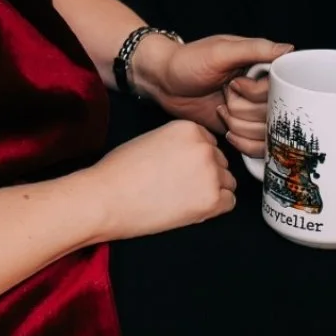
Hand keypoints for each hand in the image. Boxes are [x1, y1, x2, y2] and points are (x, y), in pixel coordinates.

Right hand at [84, 120, 237, 239]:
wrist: (106, 198)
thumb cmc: (121, 171)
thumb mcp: (154, 139)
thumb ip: (181, 143)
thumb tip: (197, 158)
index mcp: (190, 128)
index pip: (210, 144)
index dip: (194, 160)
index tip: (179, 170)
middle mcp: (205, 147)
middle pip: (220, 162)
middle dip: (205, 174)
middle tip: (178, 186)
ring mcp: (210, 173)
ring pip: (227, 182)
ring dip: (211, 190)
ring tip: (182, 197)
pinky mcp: (211, 200)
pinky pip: (229, 202)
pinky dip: (214, 207)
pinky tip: (190, 207)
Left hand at [131, 34, 293, 160]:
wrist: (164, 82)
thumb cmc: (189, 60)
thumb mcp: (221, 50)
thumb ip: (255, 49)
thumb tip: (288, 49)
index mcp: (263, 68)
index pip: (281, 89)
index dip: (256, 93)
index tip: (234, 85)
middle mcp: (264, 91)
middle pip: (273, 114)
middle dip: (242, 109)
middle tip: (224, 94)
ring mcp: (254, 113)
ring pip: (265, 133)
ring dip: (239, 124)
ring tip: (222, 109)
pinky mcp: (244, 130)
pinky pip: (259, 147)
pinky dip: (243, 143)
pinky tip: (227, 130)